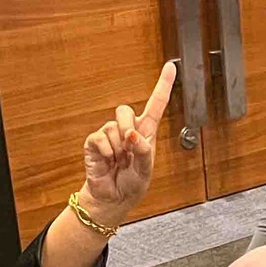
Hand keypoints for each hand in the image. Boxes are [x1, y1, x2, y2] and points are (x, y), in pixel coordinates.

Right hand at [78, 62, 177, 223]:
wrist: (113, 198)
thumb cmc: (131, 183)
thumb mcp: (145, 171)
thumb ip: (143, 151)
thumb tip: (132, 134)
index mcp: (145, 133)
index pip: (155, 105)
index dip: (163, 86)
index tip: (171, 67)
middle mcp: (127, 130)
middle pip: (124, 110)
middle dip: (127, 128)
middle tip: (128, 148)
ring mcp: (110, 135)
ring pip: (113, 127)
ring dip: (118, 148)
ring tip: (118, 162)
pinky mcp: (94, 142)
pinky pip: (100, 138)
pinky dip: (106, 152)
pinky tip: (108, 161)